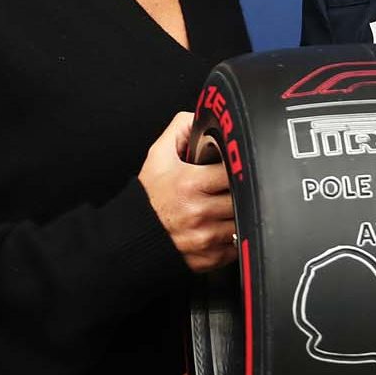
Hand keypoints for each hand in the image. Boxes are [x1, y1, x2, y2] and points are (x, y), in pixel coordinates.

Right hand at [138, 112, 235, 271]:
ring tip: (227, 205)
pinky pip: (237, 245)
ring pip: (243, 221)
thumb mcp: (158, 156)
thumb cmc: (148, 197)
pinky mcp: (211, 258)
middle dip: (241, 190)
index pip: (233, 170)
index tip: (236, 166)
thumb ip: (181, 129)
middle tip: (234, 186)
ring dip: (240, 213)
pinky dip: (235, 236)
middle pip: (243, 196)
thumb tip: (201, 116)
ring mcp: (206, 238)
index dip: (237, 166)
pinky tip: (222, 226)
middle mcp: (200, 212)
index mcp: (190, 184)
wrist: (132, 237)